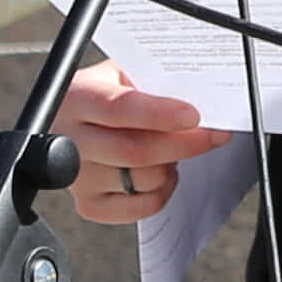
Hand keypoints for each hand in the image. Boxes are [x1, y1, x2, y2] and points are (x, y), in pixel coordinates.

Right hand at [53, 62, 221, 223]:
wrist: (70, 120)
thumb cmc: (102, 95)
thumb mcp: (121, 74)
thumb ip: (151, 83)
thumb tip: (198, 98)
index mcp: (77, 98)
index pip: (119, 108)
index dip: (159, 114)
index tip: (193, 116)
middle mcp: (70, 139)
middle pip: (135, 150)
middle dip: (184, 144)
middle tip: (211, 134)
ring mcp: (78, 177)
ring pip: (144, 180)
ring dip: (171, 166)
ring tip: (168, 148)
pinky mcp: (89, 204)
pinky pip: (142, 206)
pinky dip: (162, 191)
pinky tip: (159, 172)